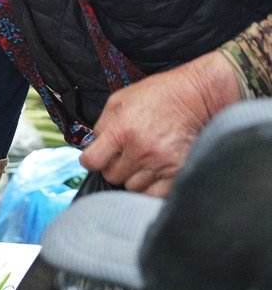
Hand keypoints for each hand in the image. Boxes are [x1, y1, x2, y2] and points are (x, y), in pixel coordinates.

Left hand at [80, 50, 243, 194]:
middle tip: (126, 154)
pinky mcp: (178, 172)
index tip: (98, 157)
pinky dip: (151, 187)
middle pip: (112, 176)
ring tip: (144, 160)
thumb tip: (93, 146)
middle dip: (115, 166)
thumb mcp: (119, 100)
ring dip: (134, 176)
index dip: (92, 160)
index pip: (92, 162)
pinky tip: (155, 172)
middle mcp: (140, 150)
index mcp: (122, 131)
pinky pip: (153, 194)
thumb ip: (101, 125)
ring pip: (132, 187)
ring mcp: (161, 164)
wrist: (198, 96)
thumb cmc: (158, 96)